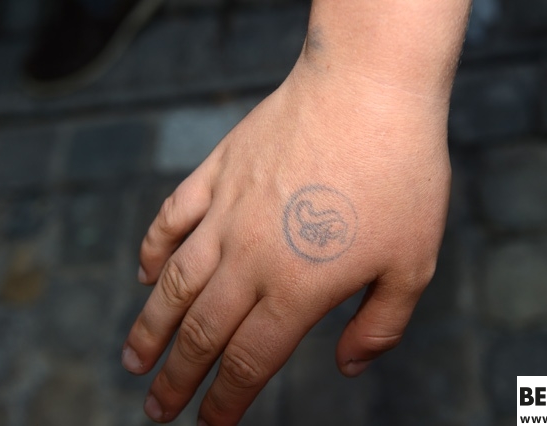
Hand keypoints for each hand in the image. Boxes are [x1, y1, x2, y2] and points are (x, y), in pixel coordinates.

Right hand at [122, 54, 450, 424]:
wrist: (369, 91)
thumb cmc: (401, 176)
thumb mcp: (413, 263)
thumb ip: (379, 325)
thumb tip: (348, 366)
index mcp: (299, 288)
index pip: (250, 362)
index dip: (226, 402)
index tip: (208, 425)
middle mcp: (252, 258)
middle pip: (202, 332)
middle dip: (177, 378)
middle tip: (157, 406)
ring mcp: (228, 212)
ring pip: (175, 283)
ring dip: (149, 326)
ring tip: (133, 359)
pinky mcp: (219, 172)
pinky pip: (173, 217)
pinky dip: (154, 249)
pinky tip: (145, 272)